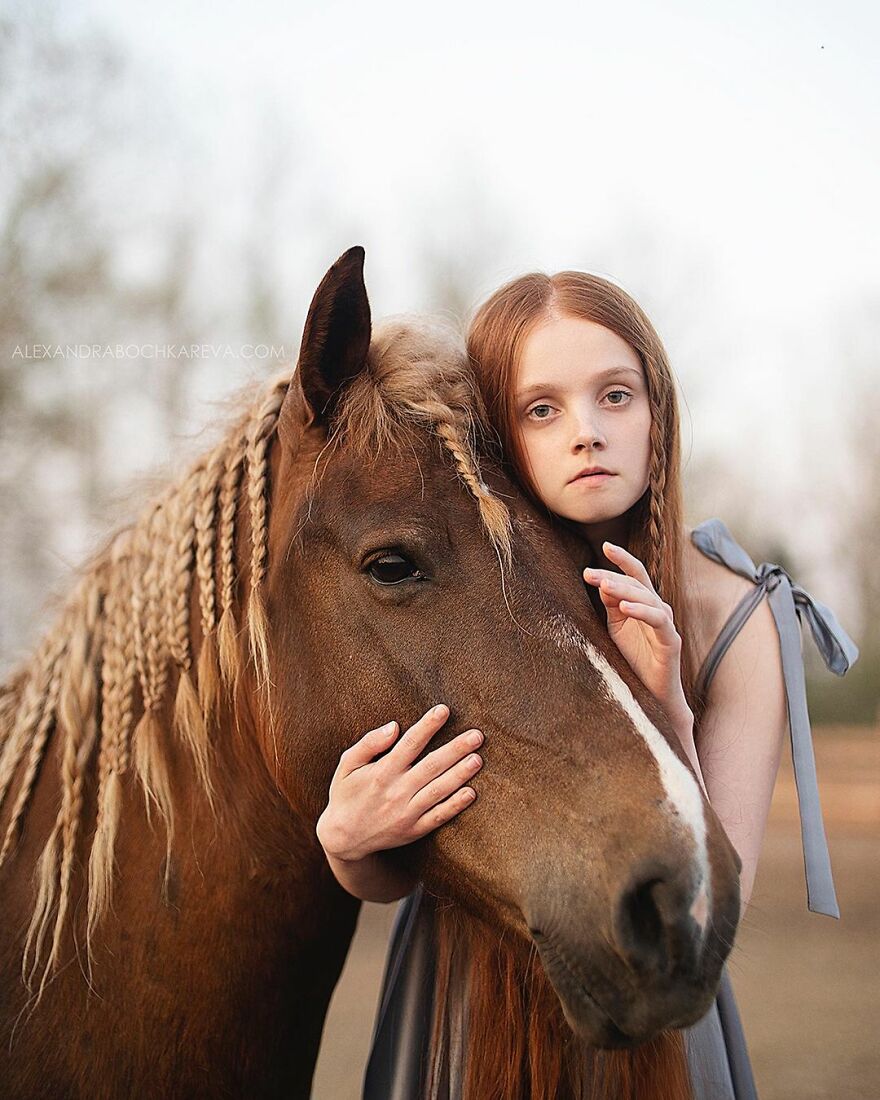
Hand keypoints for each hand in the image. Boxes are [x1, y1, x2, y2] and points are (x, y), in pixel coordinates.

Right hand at [316, 705, 483, 862]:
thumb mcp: (347, 765)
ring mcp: (407, 813)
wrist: (343, 838)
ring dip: (460, 774)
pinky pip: (438, 817)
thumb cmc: (346, 794)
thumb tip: (394, 726)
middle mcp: (397, 791)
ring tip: (478, 759)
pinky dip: (455, 806)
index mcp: (382, 772)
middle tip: (477, 735)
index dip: (428, 726)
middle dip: (456, 749)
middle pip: (432, 766)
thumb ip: (369, 743)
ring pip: (439, 790)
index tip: (444, 710)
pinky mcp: (414, 829)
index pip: (410, 744)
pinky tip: (471, 793)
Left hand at [583, 541, 690, 726]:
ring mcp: (665, 624)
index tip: (604, 546)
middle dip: (612, 575)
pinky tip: (625, 607)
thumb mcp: (616, 628)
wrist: (651, 696)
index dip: (622, 560)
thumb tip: (602, 582)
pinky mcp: (670, 641)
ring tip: (604, 585)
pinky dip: (642, 611)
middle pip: (638, 583)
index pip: (635, 575)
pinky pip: (658, 621)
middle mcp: (657, 609)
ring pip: (647, 598)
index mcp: (644, 604)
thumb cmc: (634, 660)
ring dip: (625, 590)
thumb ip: (611, 605)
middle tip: (589, 573)